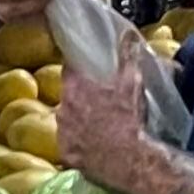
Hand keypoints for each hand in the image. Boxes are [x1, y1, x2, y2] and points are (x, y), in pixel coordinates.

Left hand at [55, 46, 151, 188]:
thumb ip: (127, 56)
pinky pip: (70, 143)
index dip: (78, 67)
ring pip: (67, 119)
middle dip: (79, 95)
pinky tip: (93, 144)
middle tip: (97, 98)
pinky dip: (79, 142)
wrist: (129, 159)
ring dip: (78, 118)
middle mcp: (62, 108)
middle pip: (68, 95)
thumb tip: (126, 34)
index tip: (86, 68)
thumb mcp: (131, 82)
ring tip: (97, 123)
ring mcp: (62, 132)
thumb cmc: (129, 118)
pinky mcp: (66, 154)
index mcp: (75, 87)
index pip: (69, 68)